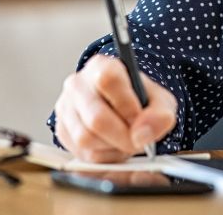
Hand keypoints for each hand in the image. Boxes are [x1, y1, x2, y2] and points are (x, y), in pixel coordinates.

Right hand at [53, 54, 177, 162]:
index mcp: (102, 66)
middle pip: (96, 117)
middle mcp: (78, 84)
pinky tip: (113, 147)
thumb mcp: (160, 100)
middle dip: (122, 136)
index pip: (108, 80)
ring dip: (112, 148)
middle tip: (138, 141)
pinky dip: (103, 156)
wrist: (122, 107)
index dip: (127, 105)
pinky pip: (81, 153)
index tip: (140, 119)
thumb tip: (142, 134)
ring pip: (85, 138)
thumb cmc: (139, 100)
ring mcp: (66, 107)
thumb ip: (160, 114)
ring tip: (126, 141)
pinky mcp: (62, 130)